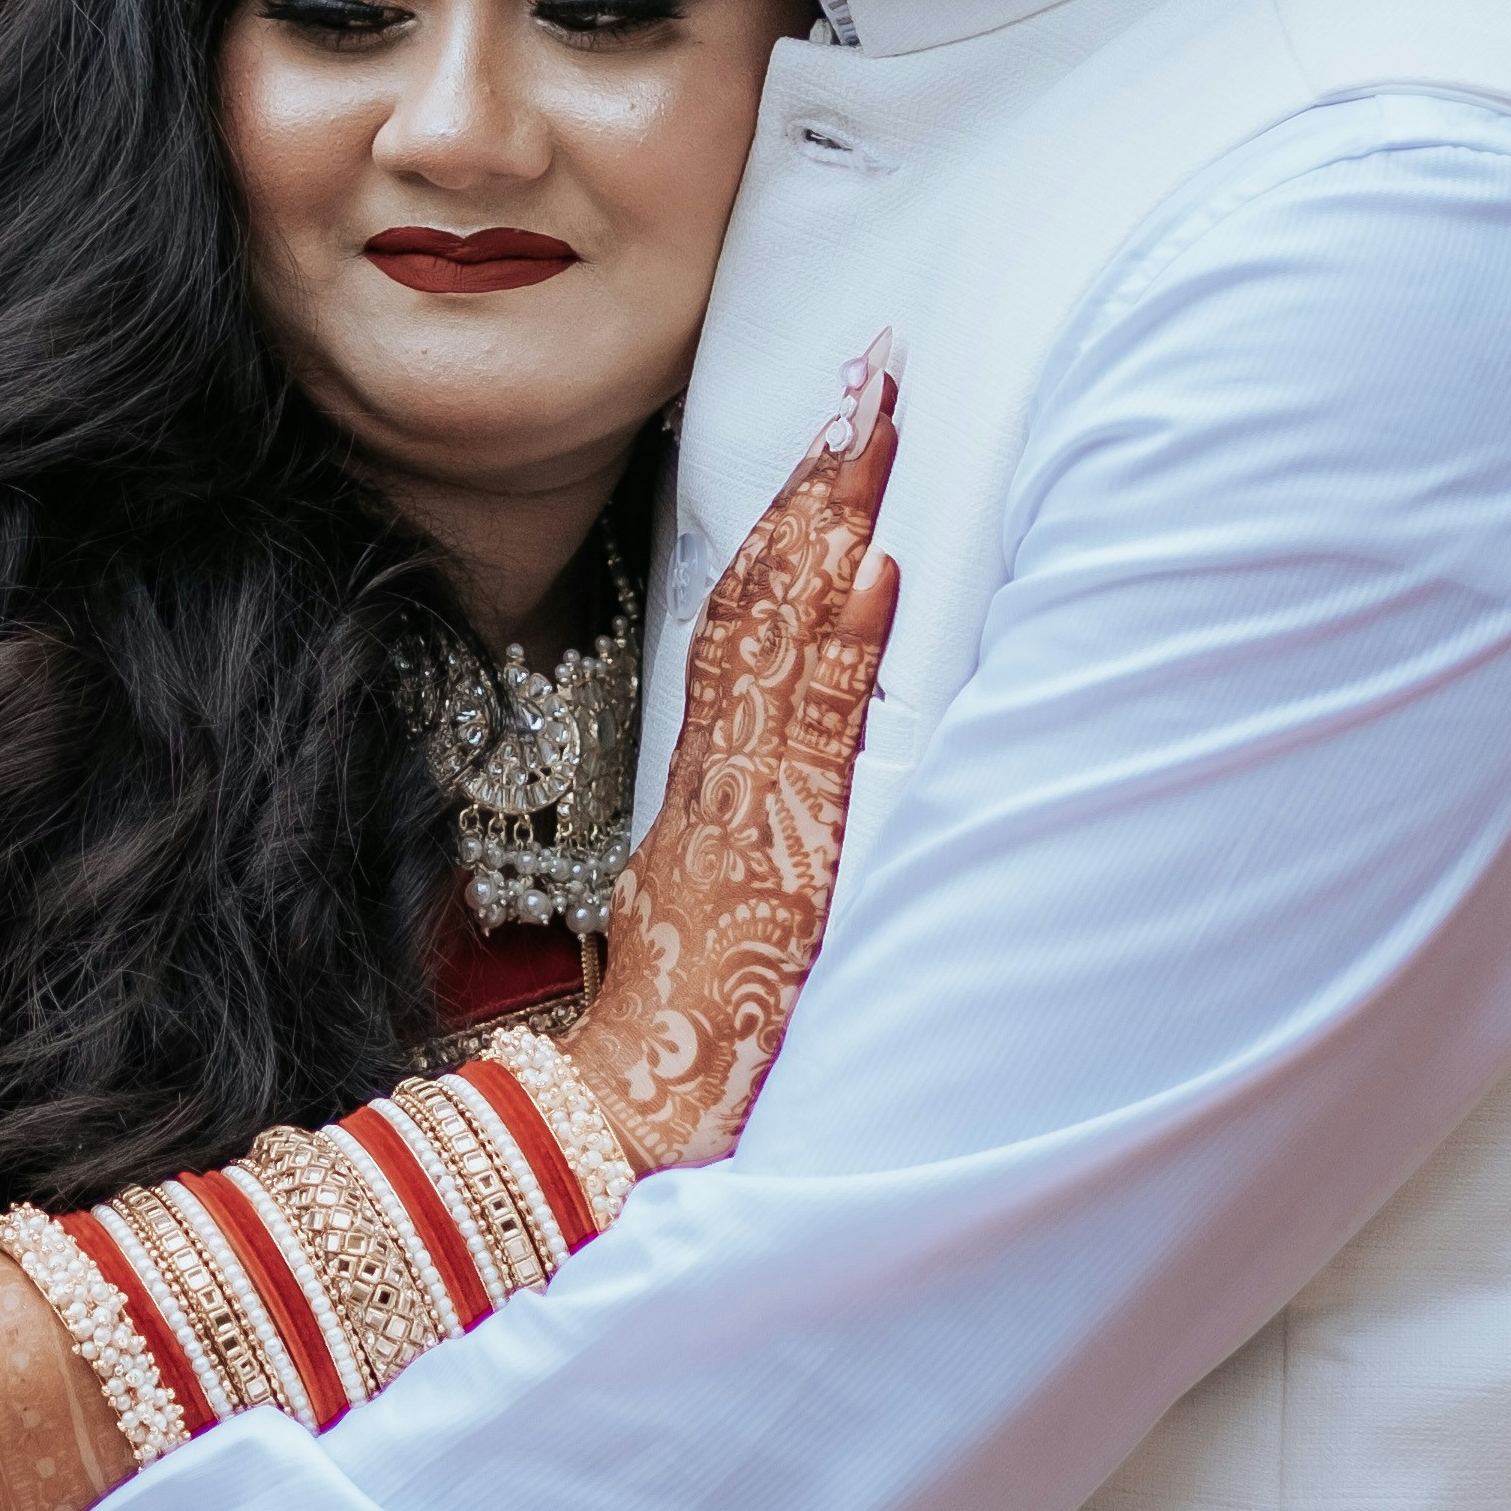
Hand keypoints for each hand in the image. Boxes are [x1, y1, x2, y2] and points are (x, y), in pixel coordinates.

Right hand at [572, 355, 901, 1170]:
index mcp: (706, 795)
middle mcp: (724, 789)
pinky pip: (812, 742)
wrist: (635, 1136)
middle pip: (765, 603)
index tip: (828, 431)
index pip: (743, 623)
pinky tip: (869, 579)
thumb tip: (763, 782)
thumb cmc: (683, 1056)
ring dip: (834, 528)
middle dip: (818, 481)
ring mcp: (753, 822)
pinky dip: (839, 654)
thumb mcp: (697, 923)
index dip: (785, 522)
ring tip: (874, 430)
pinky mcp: (786, 866)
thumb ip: (725, 843)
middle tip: (869, 373)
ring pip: (786, 647)